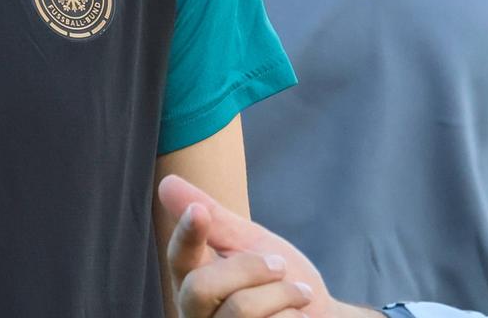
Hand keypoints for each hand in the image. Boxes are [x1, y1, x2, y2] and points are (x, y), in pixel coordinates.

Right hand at [160, 174, 359, 317]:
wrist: (321, 314)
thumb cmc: (282, 279)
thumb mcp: (251, 243)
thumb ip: (215, 220)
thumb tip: (167, 183)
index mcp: (193, 281)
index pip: (179, 258)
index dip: (186, 235)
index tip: (199, 211)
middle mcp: (196, 315)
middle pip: (200, 287)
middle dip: (251, 268)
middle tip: (280, 266)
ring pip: (240, 308)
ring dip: (282, 293)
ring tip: (298, 295)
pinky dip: (293, 315)